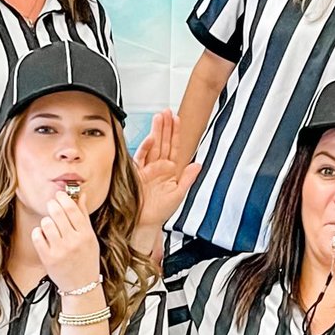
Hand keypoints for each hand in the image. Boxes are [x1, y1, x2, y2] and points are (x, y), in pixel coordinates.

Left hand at [33, 191, 101, 293]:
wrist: (82, 286)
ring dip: (46, 221)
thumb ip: (84, 216)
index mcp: (86, 235)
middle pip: (58, 212)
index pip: (72, 209)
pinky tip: (43, 235)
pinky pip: (37, 236)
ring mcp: (60, 250)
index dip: (63, 198)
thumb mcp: (91, 238)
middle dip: (53, 205)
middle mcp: (73, 242)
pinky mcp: (48, 258)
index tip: (59, 195)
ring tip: (50, 225)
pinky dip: (38, 233)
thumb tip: (80, 195)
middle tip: (52, 205)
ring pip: (46, 223)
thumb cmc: (87, 261)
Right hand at [134, 110, 201, 230]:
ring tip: (159, 117)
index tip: (177, 119)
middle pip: (163, 142)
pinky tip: (152, 138)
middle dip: (165, 126)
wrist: (144, 223)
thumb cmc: (159, 211)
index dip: (176, 133)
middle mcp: (158, 166)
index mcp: (169, 170)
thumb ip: (188, 179)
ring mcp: (147, 168)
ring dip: (156, 131)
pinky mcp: (137, 173)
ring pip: (153, 146)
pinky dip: (146, 148)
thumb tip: (198, 164)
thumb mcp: (179, 195)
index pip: (174, 147)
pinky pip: (142, 158)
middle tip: (167, 111)